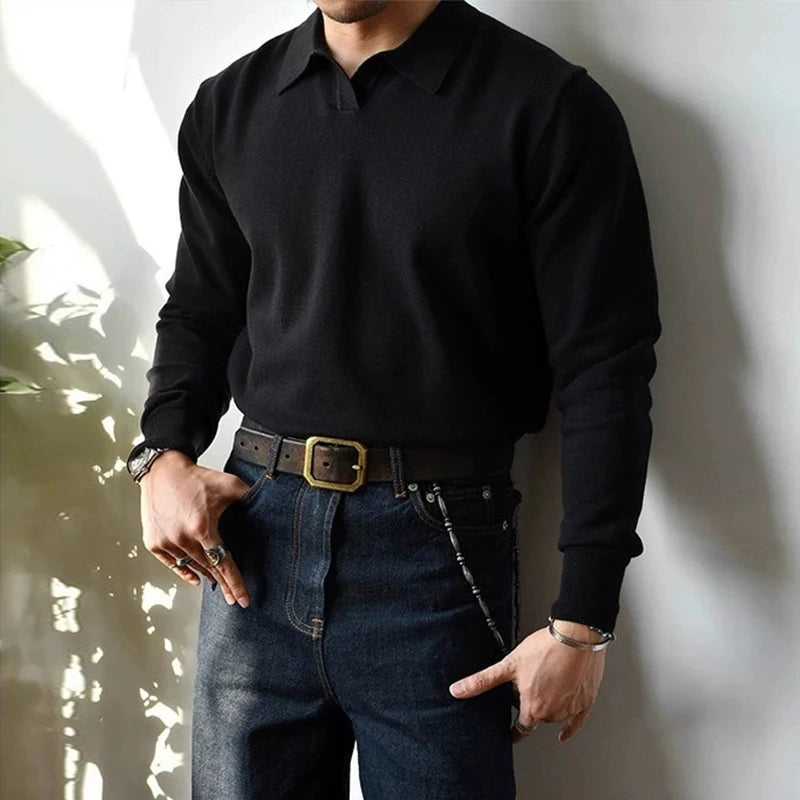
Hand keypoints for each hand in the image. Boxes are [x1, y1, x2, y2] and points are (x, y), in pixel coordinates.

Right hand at [138, 450, 252, 606]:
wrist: (162, 470)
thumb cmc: (196, 478)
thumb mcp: (229, 485)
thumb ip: (249, 497)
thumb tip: (270, 504)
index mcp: (201, 526)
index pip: (222, 563)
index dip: (235, 583)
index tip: (243, 599)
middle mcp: (181, 538)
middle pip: (208, 569)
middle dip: (223, 585)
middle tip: (234, 599)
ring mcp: (165, 542)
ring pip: (191, 566)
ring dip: (206, 576)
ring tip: (219, 584)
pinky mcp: (153, 542)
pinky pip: (172, 564)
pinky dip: (185, 571)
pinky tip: (196, 578)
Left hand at [447, 620, 607, 743]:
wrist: (576, 636)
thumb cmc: (546, 648)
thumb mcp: (509, 665)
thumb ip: (482, 681)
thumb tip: (457, 691)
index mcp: (533, 707)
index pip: (521, 728)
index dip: (514, 731)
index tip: (511, 735)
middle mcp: (553, 713)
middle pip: (538, 717)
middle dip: (532, 708)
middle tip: (529, 691)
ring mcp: (571, 709)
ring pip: (556, 716)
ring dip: (549, 707)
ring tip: (545, 683)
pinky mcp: (586, 702)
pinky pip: (578, 722)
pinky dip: (570, 727)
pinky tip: (564, 734)